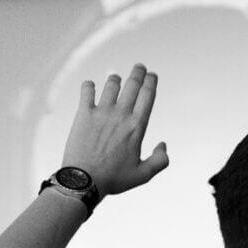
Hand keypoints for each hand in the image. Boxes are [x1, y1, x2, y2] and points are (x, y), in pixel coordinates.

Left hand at [62, 63, 168, 197]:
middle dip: (138, 73)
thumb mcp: (143, 175)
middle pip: (132, 84)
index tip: (152, 75)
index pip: (147, 96)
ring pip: (111, 84)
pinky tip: (91, 87)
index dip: (151, 82)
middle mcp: (120, 115)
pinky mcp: (83, 114)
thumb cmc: (114, 180)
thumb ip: (160, 161)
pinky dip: (90, 86)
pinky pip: (87, 90)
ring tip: (116, 79)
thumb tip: (163, 145)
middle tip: (139, 67)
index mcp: (137, 127)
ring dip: (115, 79)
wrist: (84, 180)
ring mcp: (101, 112)